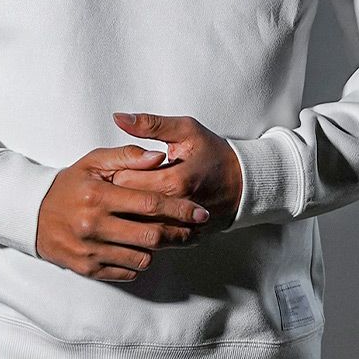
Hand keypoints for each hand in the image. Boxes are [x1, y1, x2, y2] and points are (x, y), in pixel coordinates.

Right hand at [36, 142, 213, 280]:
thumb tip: (159, 157)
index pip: (150, 204)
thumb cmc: (69, 184)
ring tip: (165, 237)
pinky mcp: (87, 268)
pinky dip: (139, 261)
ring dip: (159, 249)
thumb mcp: (93, 162)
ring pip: (143, 257)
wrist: (31, 213)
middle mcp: (93, 225)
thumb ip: (127, 156)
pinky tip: (141, 248)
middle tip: (193, 230)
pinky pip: (127, 271)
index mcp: (98, 195)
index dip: (180, 209)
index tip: (199, 211)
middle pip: (151, 235)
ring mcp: (90, 250)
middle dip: (179, 234)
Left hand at [109, 112, 243, 230]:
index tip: (114, 165)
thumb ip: (150, 124)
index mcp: (174, 180)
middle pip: (127, 206)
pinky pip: (152, 240)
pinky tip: (140, 216)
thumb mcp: (186, 130)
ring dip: (127, 214)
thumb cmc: (214, 153)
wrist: (245, 183)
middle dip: (116, 194)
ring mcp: (181, 227)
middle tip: (115, 182)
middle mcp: (176, 208)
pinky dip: (142, 229)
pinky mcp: (184, 239)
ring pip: (136, 227)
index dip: (114, 171)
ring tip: (126, 198)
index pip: (124, 181)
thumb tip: (119, 118)